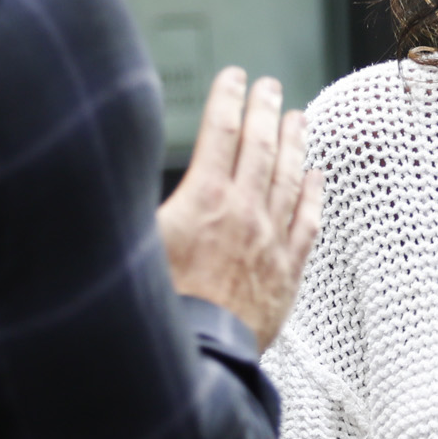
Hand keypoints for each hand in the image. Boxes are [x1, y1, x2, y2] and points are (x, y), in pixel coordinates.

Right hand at [158, 68, 324, 350]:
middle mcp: (243, 213)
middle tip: (271, 86)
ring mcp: (270, 242)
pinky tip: (318, 177)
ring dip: (295, 143)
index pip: (221, 132)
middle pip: (261, 147)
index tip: (234, 78)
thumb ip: (138, 200)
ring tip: (300, 118)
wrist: (195, 360)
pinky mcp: (287, 273)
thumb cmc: (156, 307)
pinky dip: (314, 195)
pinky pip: (308, 223)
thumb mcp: (134, 242)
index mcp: (204, 200)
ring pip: (290, 178)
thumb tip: (119, 168)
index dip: (228, 99)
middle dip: (266, 110)